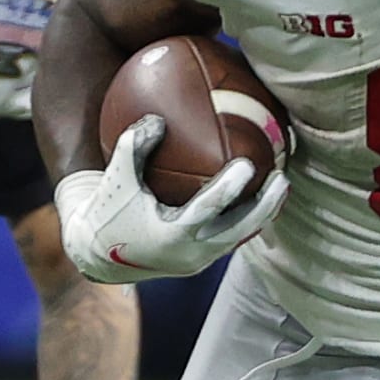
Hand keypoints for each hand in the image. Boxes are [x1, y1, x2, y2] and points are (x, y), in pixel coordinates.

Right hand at [54, 114, 289, 283]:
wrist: (98, 254)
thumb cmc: (108, 211)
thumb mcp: (114, 179)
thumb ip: (133, 147)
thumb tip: (158, 118)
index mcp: (170, 236)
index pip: (208, 211)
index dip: (229, 188)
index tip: (247, 164)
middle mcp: (190, 253)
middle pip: (240, 229)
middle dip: (265, 205)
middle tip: (281, 177)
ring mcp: (200, 260)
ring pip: (241, 236)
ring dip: (263, 212)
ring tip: (280, 184)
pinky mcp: (203, 260)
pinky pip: (233, 237)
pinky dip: (249, 217)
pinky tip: (262, 194)